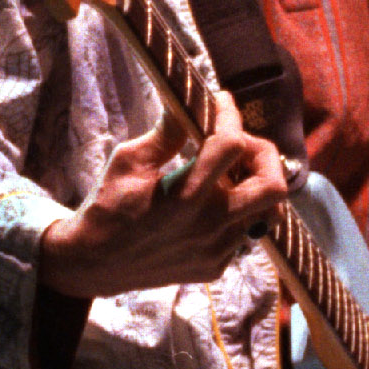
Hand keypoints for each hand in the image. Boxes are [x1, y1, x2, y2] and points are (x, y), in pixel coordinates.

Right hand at [39, 91, 286, 298]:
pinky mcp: (215, 266)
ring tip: (227, 174)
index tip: (221, 101)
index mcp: (184, 195)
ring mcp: (216, 250)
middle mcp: (209, 225)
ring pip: (265, 211)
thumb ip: (166, 134)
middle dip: (264, 155)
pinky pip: (244, 233)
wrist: (94, 263)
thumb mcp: (129, 161)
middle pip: (274, 186)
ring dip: (252, 185)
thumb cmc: (108, 206)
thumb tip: (186, 102)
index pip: (231, 145)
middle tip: (241, 144)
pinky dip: (235, 212)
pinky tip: (211, 205)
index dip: (230, 115)